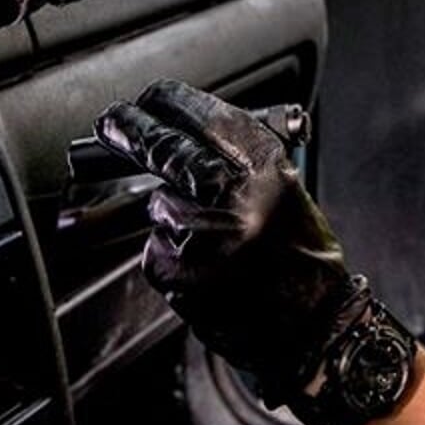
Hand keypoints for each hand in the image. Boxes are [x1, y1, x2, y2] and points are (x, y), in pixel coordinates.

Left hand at [96, 80, 360, 406]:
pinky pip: (158, 249)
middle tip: (113, 123)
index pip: (206, 118)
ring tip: (209, 237)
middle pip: (165, 148)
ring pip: (159, 205)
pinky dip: (172, 253)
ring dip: (171, 214)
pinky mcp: (180, 273)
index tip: (150, 99)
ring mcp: (205, 237)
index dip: (169, 102)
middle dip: (132, 130)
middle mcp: (237, 198)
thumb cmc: (301, 260)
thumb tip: (184, 132)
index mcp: (268, 171)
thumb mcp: (284, 191)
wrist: (312, 326)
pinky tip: (204, 265)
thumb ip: (239, 161)